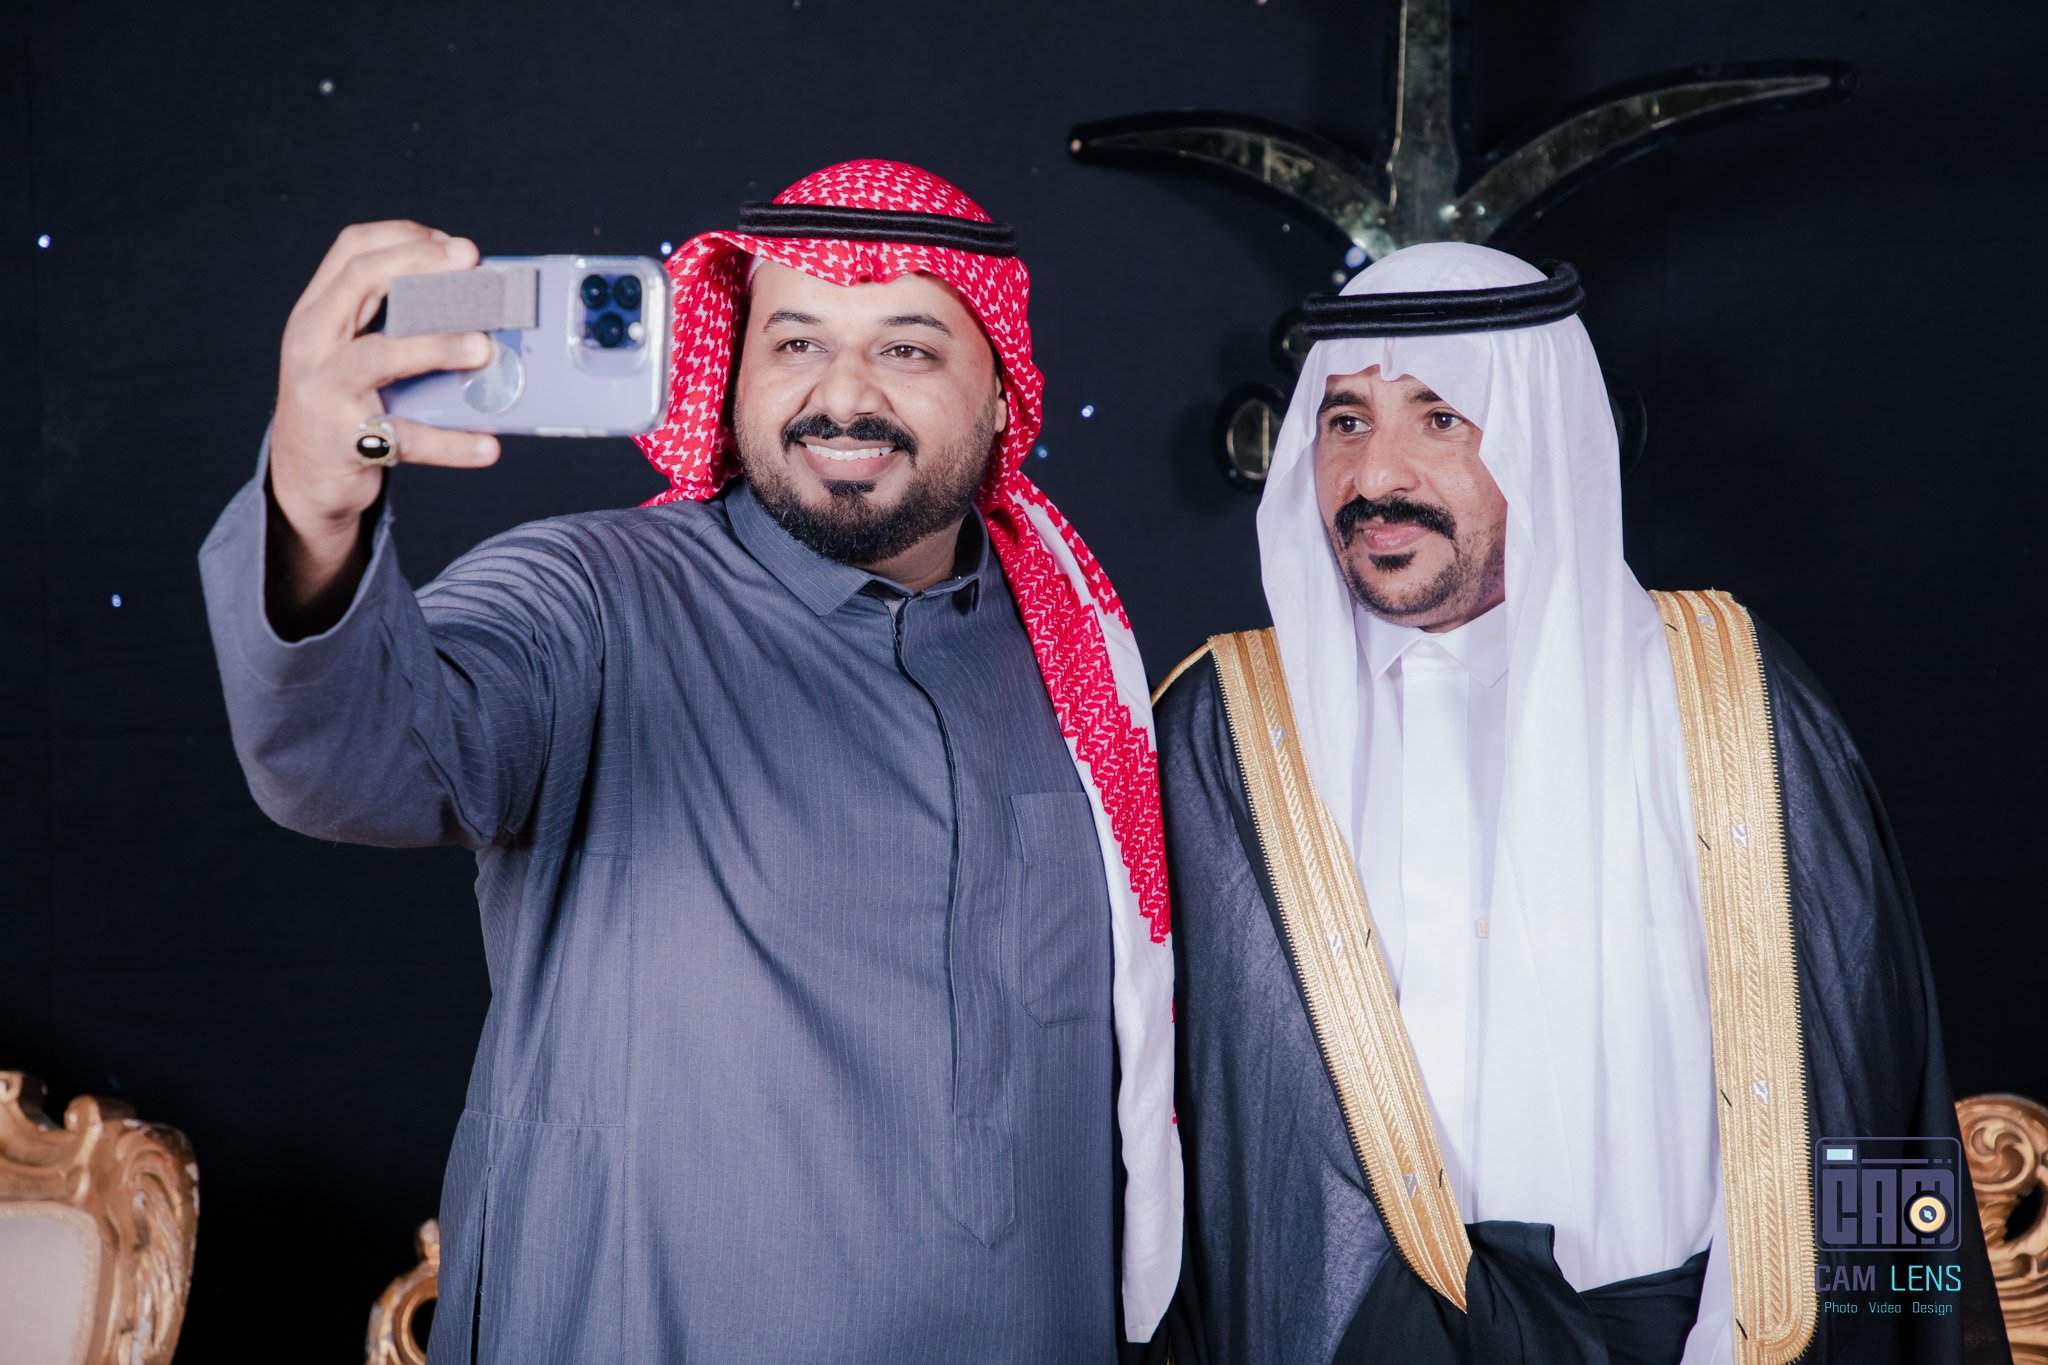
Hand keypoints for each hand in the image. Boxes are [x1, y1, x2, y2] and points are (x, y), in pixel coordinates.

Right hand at [267, 221, 500, 622]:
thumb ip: (393, 323)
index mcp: (316, 312)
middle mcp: (311, 343)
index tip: (455, 246)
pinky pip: (405, 439)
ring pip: (379, 356)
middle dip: (420, 266)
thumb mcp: (351, 352)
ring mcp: (322, 391)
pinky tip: (488, 446)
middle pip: (360, 282)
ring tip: (485, 349)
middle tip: (474, 267)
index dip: (404, 237)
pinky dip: (451, 444)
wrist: (302, 478)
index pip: (351, 250)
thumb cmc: (343, 404)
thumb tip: (478, 304)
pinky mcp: (343, 441)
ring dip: (436, 347)